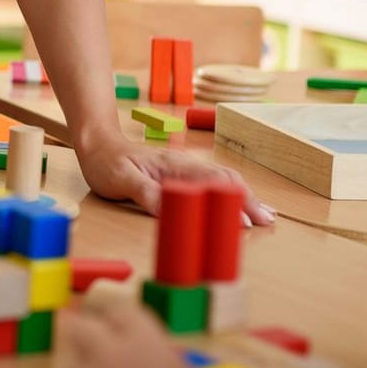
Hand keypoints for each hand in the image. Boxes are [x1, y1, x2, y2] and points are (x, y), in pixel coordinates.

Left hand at [74, 128, 275, 225]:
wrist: (98, 144)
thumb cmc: (107, 162)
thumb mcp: (121, 180)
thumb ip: (146, 193)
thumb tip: (172, 210)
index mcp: (175, 166)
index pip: (212, 182)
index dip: (231, 202)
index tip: (245, 223)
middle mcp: (186, 166)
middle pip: (226, 181)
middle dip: (249, 200)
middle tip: (268, 222)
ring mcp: (185, 170)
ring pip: (223, 181)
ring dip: (245, 197)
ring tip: (266, 215)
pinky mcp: (182, 175)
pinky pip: (214, 183)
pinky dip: (232, 193)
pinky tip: (240, 203)